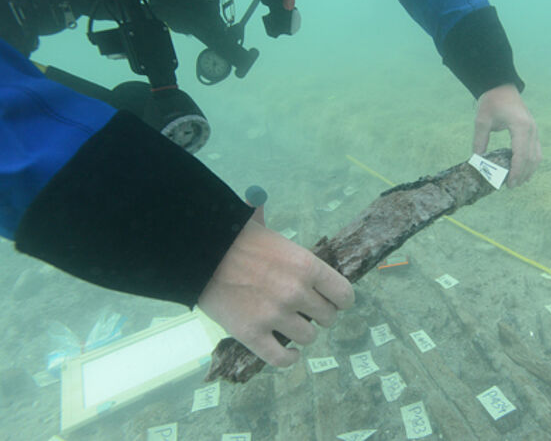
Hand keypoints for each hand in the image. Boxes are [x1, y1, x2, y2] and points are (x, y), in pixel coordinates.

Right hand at [197, 219, 354, 367]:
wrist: (197, 254)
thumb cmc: (230, 237)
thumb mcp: (260, 226)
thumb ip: (271, 223)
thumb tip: (258, 201)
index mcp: (307, 266)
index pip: (344, 294)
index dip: (340, 300)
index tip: (333, 301)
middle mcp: (297, 293)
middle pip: (328, 318)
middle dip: (319, 315)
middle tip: (306, 311)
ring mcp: (275, 316)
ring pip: (307, 338)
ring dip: (301, 334)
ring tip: (291, 326)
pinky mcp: (252, 335)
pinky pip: (281, 358)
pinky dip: (287, 358)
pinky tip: (287, 353)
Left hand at [473, 83, 541, 187]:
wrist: (501, 86)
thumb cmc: (491, 101)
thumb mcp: (482, 121)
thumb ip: (479, 141)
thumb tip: (476, 160)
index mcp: (520, 127)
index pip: (521, 155)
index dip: (516, 171)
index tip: (509, 184)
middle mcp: (531, 129)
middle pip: (531, 158)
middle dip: (523, 174)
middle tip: (511, 186)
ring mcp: (534, 129)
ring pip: (537, 155)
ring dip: (529, 170)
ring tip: (518, 182)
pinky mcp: (533, 130)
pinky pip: (536, 150)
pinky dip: (532, 162)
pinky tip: (524, 170)